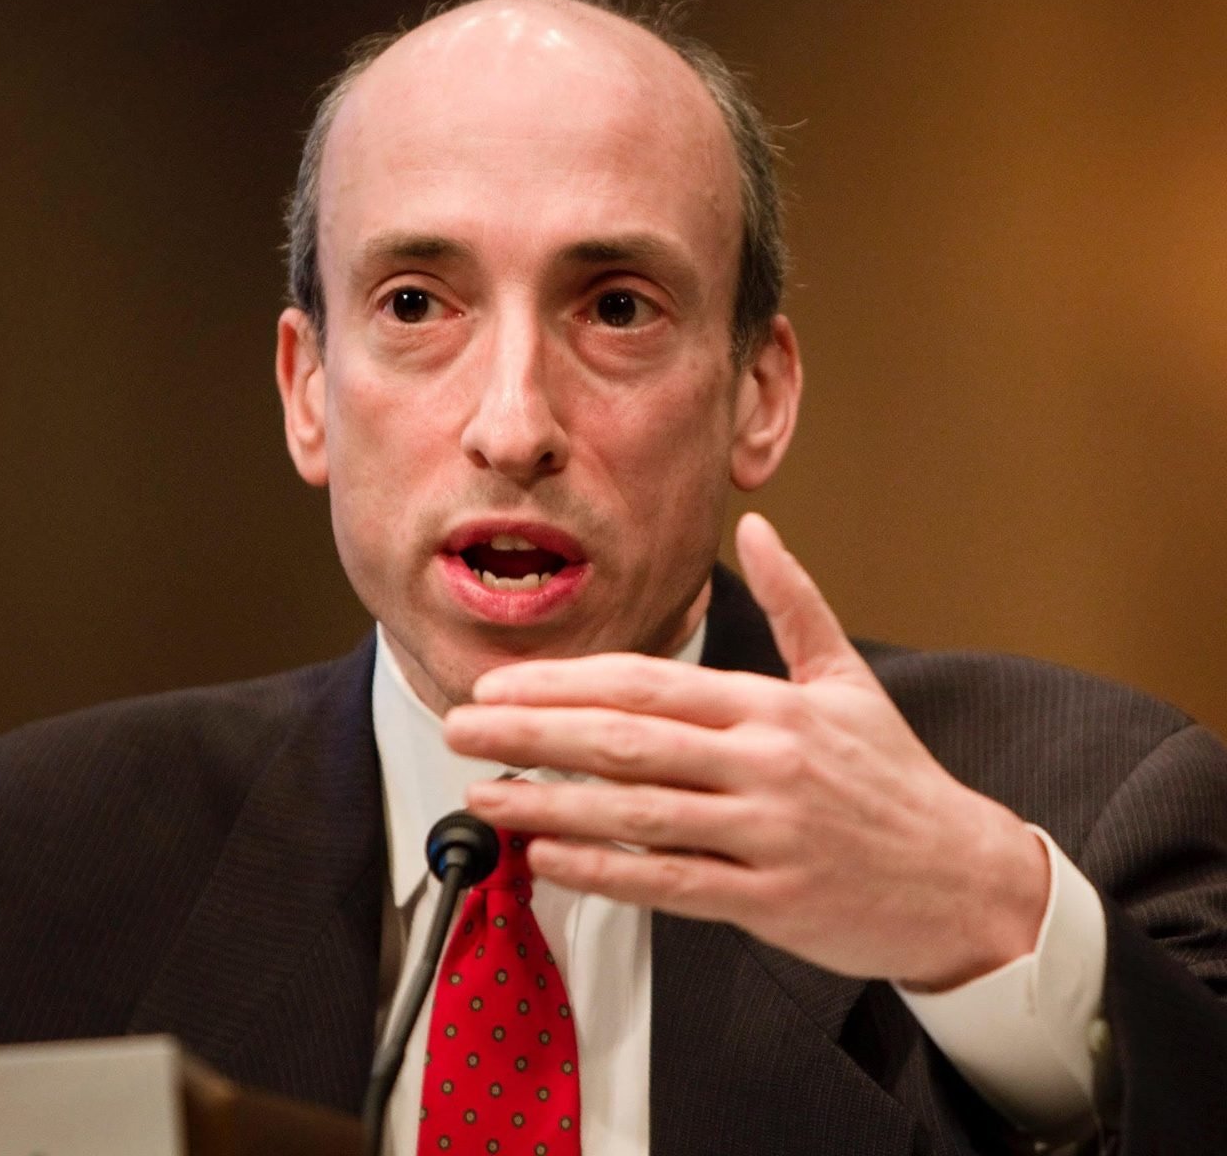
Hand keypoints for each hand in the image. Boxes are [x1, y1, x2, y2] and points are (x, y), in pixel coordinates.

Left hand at [441, 512, 1050, 988]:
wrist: (969, 881)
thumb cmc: (895, 781)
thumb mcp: (848, 680)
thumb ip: (795, 604)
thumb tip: (761, 527)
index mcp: (772, 706)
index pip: (645, 684)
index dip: (561, 683)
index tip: (496, 684)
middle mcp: (766, 763)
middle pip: (625, 741)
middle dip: (530, 732)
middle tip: (458, 726)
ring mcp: (768, 833)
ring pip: (638, 813)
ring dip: (549, 804)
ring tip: (482, 795)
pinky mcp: (771, 899)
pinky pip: (671, 883)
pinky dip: (604, 870)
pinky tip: (548, 859)